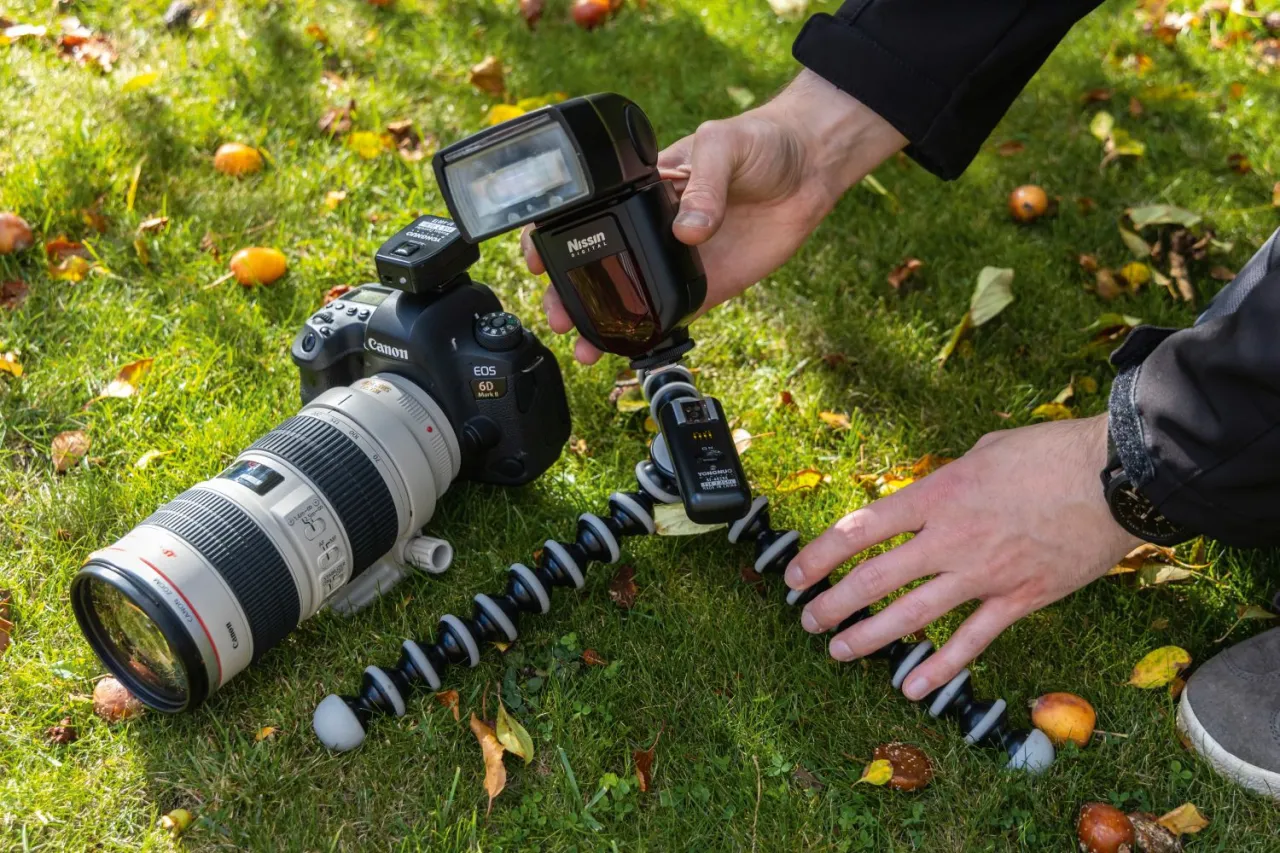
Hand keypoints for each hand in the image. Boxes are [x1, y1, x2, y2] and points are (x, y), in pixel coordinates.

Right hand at [522, 70, 906, 362]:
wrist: (809, 169)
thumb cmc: (759, 143)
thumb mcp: (723, 146)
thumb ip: (704, 184)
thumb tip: (687, 230)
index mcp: (641, 190)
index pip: (584, 215)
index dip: (551, 238)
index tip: (536, 260)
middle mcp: (652, 229)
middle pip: (597, 267)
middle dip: (569, 295)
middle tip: (557, 316)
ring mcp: (676, 260)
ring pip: (629, 299)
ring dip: (602, 325)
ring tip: (585, 347)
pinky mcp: (708, 285)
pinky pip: (672, 315)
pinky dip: (648, 337)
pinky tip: (629, 351)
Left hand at [783, 415, 1141, 700]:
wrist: (1116, 477)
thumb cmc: (1049, 453)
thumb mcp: (981, 452)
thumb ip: (944, 481)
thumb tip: (922, 497)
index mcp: (936, 495)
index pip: (859, 529)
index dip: (818, 554)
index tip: (794, 572)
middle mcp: (950, 539)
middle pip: (873, 578)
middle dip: (832, 602)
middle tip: (807, 618)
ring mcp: (983, 574)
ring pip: (911, 615)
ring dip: (868, 637)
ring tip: (838, 650)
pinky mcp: (1019, 600)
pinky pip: (971, 641)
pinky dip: (939, 668)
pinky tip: (911, 687)